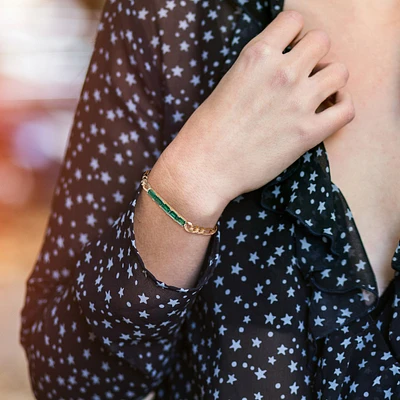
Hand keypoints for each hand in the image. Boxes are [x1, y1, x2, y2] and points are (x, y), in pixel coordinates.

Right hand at [163, 10, 354, 206]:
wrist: (205, 166)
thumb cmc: (207, 129)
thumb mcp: (228, 83)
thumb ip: (257, 70)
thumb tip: (278, 68)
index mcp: (257, 55)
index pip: (294, 21)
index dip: (295, 35)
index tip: (290, 51)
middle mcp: (282, 72)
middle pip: (322, 41)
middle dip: (315, 55)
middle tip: (303, 74)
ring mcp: (299, 102)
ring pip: (340, 71)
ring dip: (330, 80)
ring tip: (317, 93)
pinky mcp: (308, 133)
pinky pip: (346, 109)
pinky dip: (342, 106)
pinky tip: (328, 110)